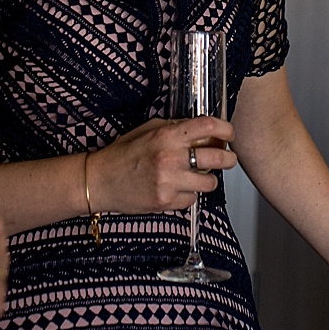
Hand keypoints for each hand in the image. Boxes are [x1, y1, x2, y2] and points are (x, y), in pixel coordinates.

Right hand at [90, 117, 237, 213]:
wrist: (100, 181)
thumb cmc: (121, 154)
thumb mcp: (147, 130)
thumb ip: (174, 128)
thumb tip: (201, 131)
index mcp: (166, 136)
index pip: (207, 127)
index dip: (225, 129)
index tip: (228, 134)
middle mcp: (170, 158)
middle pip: (218, 158)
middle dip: (228, 158)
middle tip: (228, 158)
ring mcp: (169, 182)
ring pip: (210, 183)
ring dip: (208, 180)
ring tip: (198, 176)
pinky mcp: (165, 202)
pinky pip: (191, 199)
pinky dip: (188, 195)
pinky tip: (176, 189)